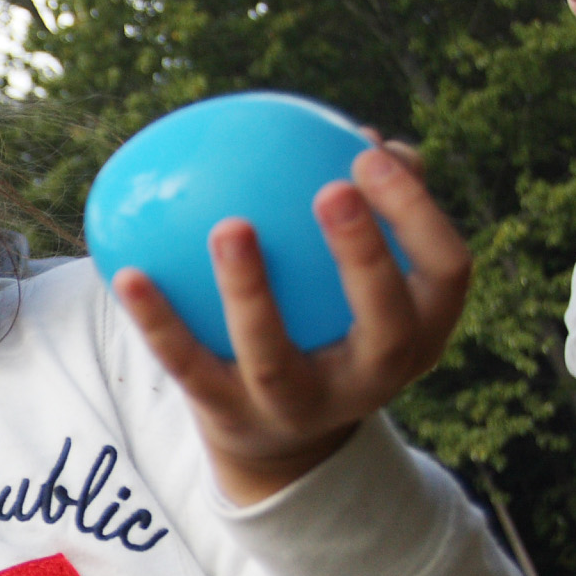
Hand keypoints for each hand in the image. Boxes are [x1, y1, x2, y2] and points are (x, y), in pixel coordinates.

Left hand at [112, 141, 468, 504]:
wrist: (282, 440)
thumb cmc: (331, 322)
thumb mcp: (365, 282)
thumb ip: (373, 212)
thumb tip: (366, 135)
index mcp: (420, 332)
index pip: (447, 269)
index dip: (419, 212)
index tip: (370, 152)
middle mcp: (373, 379)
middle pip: (385, 321)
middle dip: (364, 255)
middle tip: (333, 188)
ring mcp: (301, 408)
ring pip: (274, 357)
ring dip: (251, 291)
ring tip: (229, 226)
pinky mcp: (232, 419)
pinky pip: (189, 367)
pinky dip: (158, 321)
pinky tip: (127, 272)